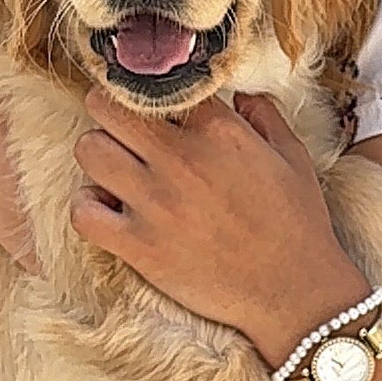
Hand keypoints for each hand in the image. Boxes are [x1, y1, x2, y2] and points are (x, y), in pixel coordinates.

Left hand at [71, 89, 367, 363]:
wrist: (294, 291)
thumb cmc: (299, 223)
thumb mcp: (294, 157)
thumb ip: (265, 116)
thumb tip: (241, 97)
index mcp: (219, 130)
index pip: (161, 88)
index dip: (157, 98)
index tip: (160, 113)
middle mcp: (181, 158)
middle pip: (108, 107)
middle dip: (109, 112)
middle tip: (122, 131)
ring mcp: (155, 202)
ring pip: (88, 150)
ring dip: (97, 155)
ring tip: (116, 171)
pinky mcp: (139, 246)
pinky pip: (82, 212)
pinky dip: (87, 208)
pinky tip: (108, 211)